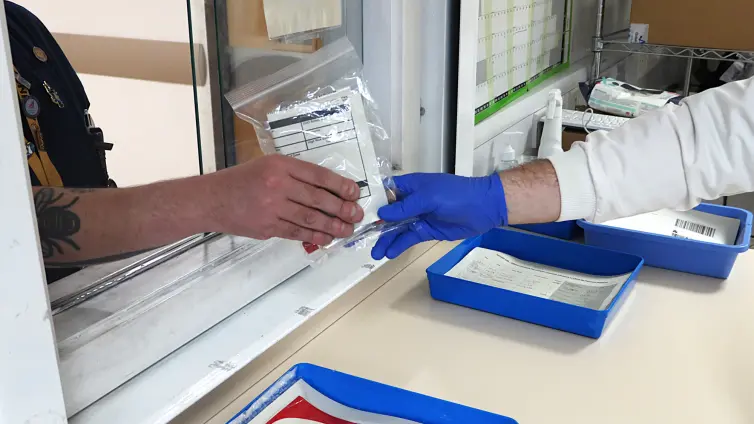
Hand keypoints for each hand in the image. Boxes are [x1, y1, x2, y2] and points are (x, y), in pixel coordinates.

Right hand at [207, 155, 363, 244]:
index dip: (340, 186)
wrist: (211, 199)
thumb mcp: (268, 165)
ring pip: (310, 219)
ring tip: (347, 230)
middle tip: (356, 215)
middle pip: (318, 199)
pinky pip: (296, 233)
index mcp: (280, 165)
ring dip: (332, 226)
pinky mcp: (268, 227)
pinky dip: (314, 237)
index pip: (318, 175)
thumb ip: (295, 175)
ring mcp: (272, 208)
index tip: (354, 193)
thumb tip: (328, 190)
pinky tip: (326, 238)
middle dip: (341, 209)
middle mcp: (278, 185)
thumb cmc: (242, 180)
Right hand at [371, 173, 506, 259]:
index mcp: (410, 186)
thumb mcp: (428, 197)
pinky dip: (399, 245)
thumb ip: (405, 207)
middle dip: (375, 225)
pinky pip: (408, 238)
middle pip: (388, 213)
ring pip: (396, 228)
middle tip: (361, 238)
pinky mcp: (426, 230)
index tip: (356, 212)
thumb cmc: (456, 195)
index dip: (372, 201)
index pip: (385, 192)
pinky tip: (389, 253)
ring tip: (375, 253)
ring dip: (386, 239)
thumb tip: (382, 214)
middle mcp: (411, 201)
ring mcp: (418, 216)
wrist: (483, 208)